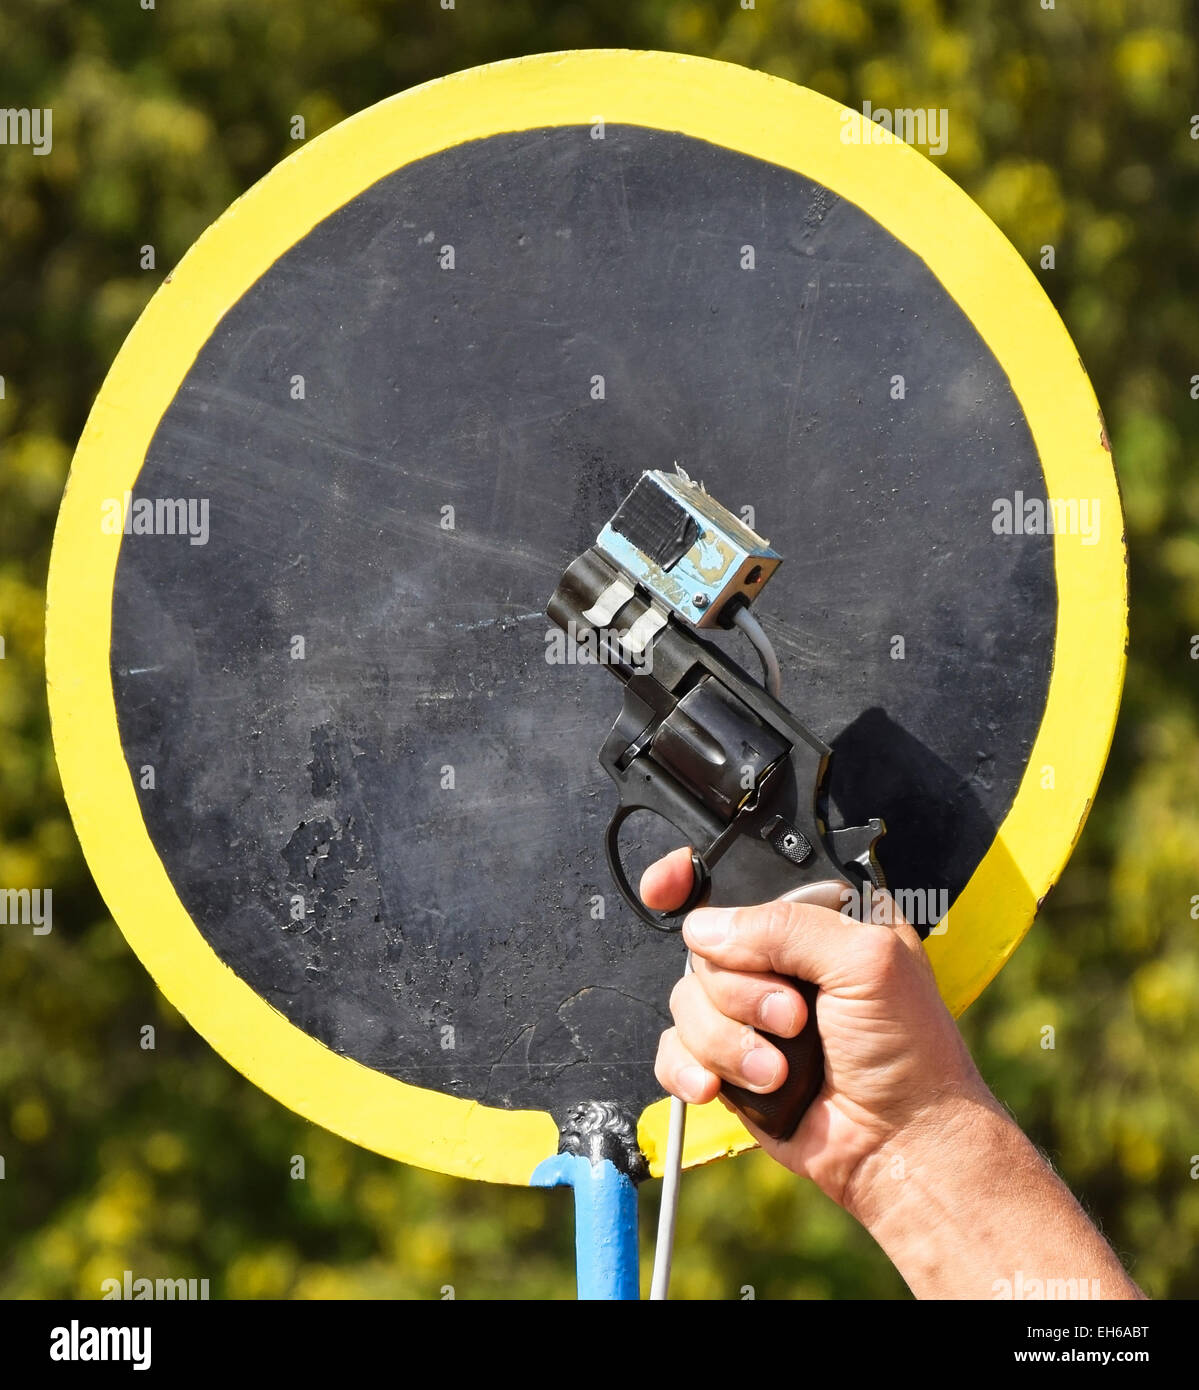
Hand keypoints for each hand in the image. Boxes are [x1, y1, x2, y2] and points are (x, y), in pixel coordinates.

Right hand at [646, 849, 996, 1212]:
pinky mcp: (727, 1061)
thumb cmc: (910, 1053)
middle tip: (795, 1017)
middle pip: (704, 947)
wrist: (900, 1147)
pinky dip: (691, 1069)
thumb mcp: (867, 963)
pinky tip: (721, 1087)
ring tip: (779, 1069)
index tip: (668, 888)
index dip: (692, 876)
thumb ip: (789, 928)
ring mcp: (749, 1012)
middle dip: (742, 992)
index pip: (739, 876)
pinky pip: (672, 1050)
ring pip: (685, 1000)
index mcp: (815, 917)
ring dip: (729, 1041)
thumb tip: (707, 928)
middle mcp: (778, 960)